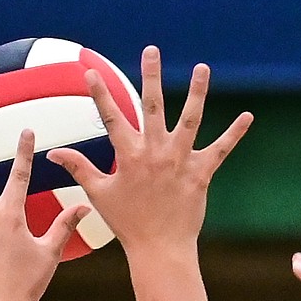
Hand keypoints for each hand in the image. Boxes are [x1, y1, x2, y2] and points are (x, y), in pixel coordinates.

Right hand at [48, 46, 251, 258]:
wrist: (160, 250)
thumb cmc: (128, 224)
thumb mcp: (99, 194)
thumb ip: (79, 168)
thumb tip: (52, 153)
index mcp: (129, 156)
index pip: (111, 118)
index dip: (99, 94)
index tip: (90, 72)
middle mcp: (155, 153)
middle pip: (152, 106)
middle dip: (151, 76)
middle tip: (152, 50)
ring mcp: (179, 162)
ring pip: (189, 120)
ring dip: (196, 93)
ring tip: (202, 68)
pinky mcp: (200, 175)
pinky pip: (220, 150)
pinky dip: (234, 134)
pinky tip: (248, 117)